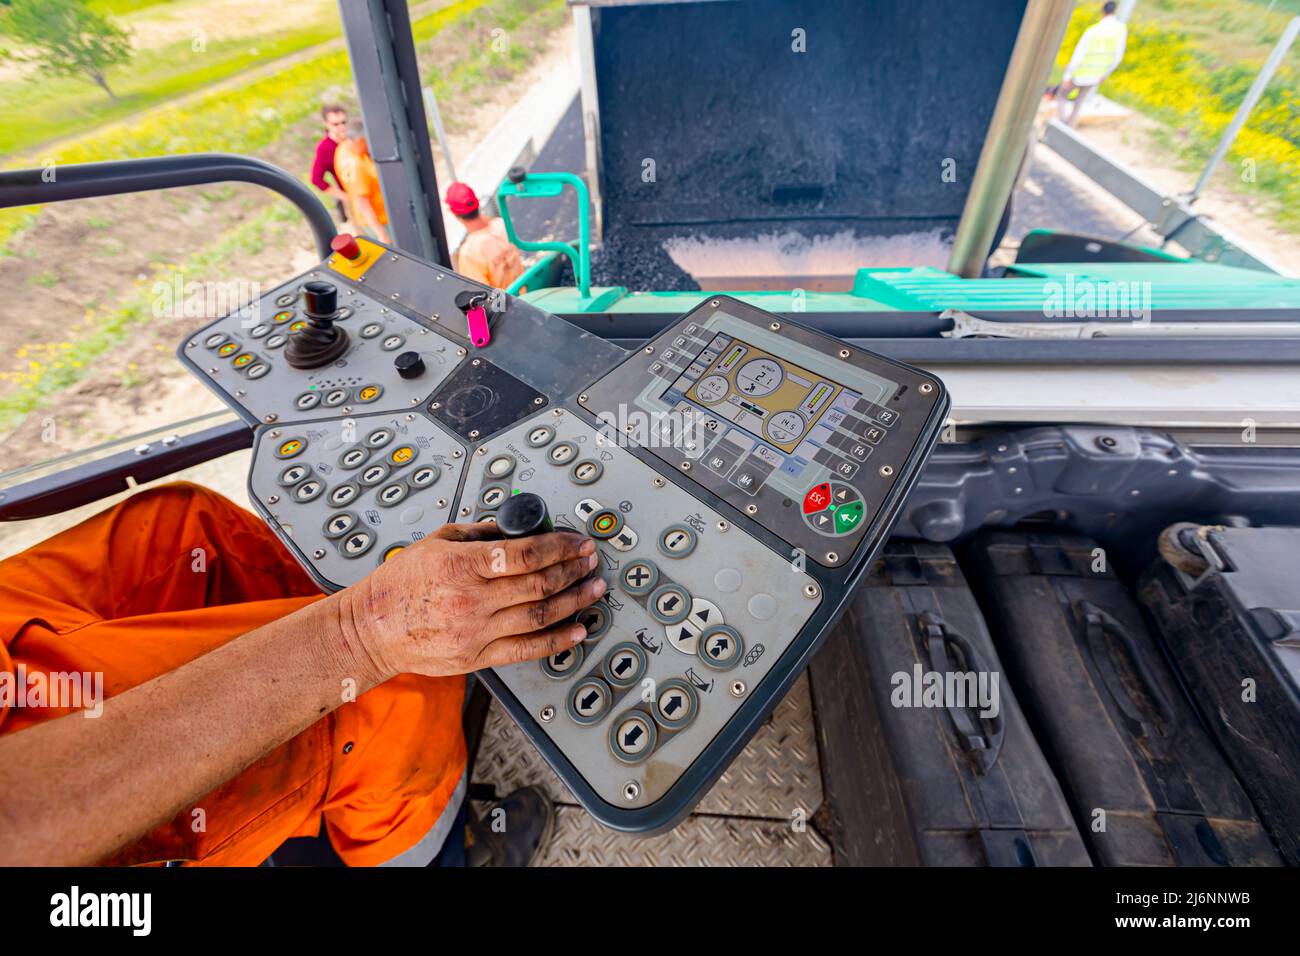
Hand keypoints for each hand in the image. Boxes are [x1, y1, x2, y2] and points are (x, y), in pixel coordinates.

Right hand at [337, 522, 605, 680]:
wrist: (371, 630)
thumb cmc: (399, 585)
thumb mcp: (436, 542)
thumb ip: (480, 534)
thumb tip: (518, 529)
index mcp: (461, 565)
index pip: (525, 553)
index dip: (561, 546)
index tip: (578, 542)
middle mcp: (471, 599)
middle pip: (539, 584)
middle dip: (573, 570)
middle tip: (591, 561)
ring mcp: (475, 631)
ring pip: (539, 616)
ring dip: (574, 601)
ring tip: (593, 589)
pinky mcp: (477, 657)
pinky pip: (526, 650)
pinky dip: (557, 641)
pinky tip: (577, 630)